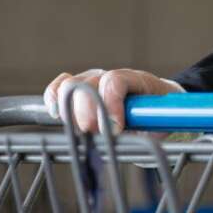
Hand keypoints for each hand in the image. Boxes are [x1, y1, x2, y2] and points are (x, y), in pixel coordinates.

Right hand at [44, 68, 182, 133]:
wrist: (154, 107)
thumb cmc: (155, 115)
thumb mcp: (159, 122)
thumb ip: (146, 126)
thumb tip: (126, 136)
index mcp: (135, 80)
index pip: (115, 82)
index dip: (110, 105)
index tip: (113, 129)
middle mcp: (110, 76)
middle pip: (88, 85)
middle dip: (88, 114)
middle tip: (96, 134)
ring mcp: (91, 79)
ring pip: (71, 86)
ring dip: (72, 111)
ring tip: (83, 129)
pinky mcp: (77, 88)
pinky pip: (59, 86)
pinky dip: (54, 98)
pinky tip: (57, 114)